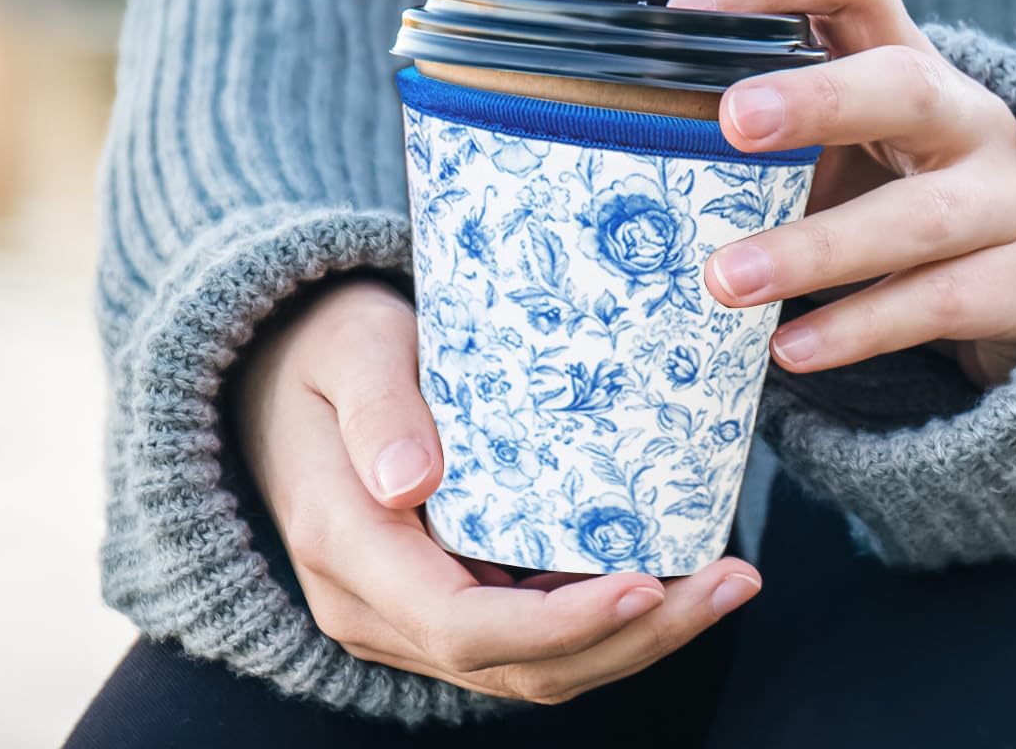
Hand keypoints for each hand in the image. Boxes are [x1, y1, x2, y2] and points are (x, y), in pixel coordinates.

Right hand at [234, 278, 760, 703]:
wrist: (284, 375)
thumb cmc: (329, 350)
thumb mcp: (350, 351)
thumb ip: (378, 408)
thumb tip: (410, 485)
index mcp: (348, 550)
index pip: (463, 626)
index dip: (562, 624)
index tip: (646, 584)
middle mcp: (377, 605)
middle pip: (518, 665)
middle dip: (633, 638)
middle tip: (730, 582)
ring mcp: (411, 611)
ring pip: (533, 665)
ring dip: (635, 638)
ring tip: (728, 581)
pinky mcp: (446, 593)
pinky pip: (530, 633)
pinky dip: (604, 619)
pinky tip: (674, 573)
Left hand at [669, 0, 1015, 388]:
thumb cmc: (901, 191)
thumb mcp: (849, 142)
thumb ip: (771, 132)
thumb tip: (630, 135)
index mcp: (907, 57)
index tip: (688, 14)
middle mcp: (967, 115)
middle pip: (905, 85)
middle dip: (819, 99)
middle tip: (730, 120)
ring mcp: (1007, 197)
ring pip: (921, 216)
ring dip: (816, 247)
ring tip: (725, 279)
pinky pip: (938, 304)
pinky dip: (857, 328)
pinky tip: (788, 349)